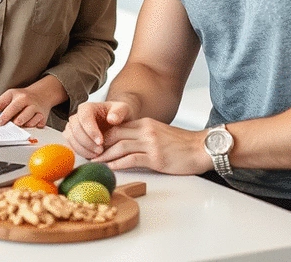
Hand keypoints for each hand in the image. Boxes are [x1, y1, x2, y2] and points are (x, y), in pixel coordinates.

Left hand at [0, 87, 52, 127]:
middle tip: (3, 124)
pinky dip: (32, 126)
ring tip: (18, 123)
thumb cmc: (22, 97)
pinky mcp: (43, 116)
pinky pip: (36, 125)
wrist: (42, 94)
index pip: (3, 103)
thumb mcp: (8, 97)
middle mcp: (25, 100)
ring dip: (22, 124)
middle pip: (16, 110)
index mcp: (14, 95)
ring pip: (27, 120)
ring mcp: (35, 107)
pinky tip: (30, 123)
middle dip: (9, 118)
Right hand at [63, 100, 132, 158]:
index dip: (91, 130)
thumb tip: (112, 118)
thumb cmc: (118, 116)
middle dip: (87, 142)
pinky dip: (81, 153)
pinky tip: (93, 156)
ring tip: (98, 154)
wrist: (116, 124)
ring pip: (71, 139)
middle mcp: (77, 117)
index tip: (101, 142)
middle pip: (75, 129)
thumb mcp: (124, 110)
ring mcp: (73, 129)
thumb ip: (120, 111)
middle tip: (100, 151)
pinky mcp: (73, 140)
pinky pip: (72, 147)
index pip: (84, 117)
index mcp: (87, 107)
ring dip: (83, 149)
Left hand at [93, 117, 210, 174]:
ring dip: (105, 155)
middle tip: (88, 154)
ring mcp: (150, 143)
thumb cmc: (182, 144)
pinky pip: (132, 159)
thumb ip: (144, 135)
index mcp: (145, 123)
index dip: (103, 135)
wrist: (202, 148)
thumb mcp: (160, 133)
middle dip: (99, 145)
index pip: (118, 127)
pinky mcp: (156, 157)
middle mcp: (145, 130)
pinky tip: (110, 168)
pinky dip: (118, 164)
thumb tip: (127, 144)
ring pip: (120, 147)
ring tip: (95, 163)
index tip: (93, 144)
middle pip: (115, 135)